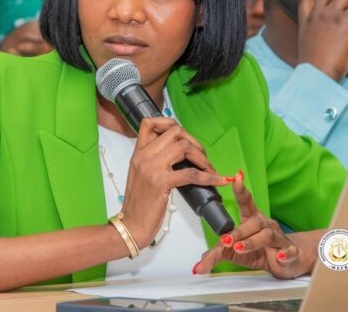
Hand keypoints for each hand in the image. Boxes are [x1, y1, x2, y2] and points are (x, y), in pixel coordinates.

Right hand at [119, 117, 227, 248]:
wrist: (131, 226)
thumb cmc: (139, 204)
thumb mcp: (141, 175)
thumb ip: (154, 161)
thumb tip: (178, 153)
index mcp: (138, 153)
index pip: (150, 122)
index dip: (170, 123)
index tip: (184, 137)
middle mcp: (144, 156)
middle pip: (175, 132)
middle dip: (194, 142)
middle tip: (202, 157)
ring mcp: (152, 168)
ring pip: (184, 147)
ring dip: (202, 158)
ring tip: (209, 169)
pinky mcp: (161, 182)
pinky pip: (191, 173)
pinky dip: (208, 177)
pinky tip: (217, 181)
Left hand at [193, 174, 322, 278]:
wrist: (287, 262)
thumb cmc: (260, 251)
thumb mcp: (234, 253)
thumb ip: (217, 255)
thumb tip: (198, 265)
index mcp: (252, 219)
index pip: (246, 202)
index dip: (241, 190)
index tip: (235, 177)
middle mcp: (266, 225)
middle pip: (254, 223)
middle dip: (239, 232)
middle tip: (225, 240)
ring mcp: (279, 238)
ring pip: (267, 235)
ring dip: (252, 242)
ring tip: (239, 248)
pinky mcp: (290, 252)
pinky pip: (289, 251)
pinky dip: (284, 254)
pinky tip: (279, 256)